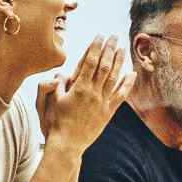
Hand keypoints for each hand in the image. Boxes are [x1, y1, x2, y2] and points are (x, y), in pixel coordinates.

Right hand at [42, 36, 131, 154]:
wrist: (67, 145)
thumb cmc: (55, 123)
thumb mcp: (49, 102)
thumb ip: (54, 86)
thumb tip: (60, 74)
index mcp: (78, 88)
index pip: (89, 62)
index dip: (95, 47)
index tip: (99, 36)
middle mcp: (93, 93)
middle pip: (104, 66)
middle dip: (109, 49)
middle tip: (113, 36)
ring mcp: (102, 103)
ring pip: (114, 78)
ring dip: (119, 62)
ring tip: (123, 49)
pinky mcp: (107, 113)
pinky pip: (120, 96)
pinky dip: (127, 84)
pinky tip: (132, 74)